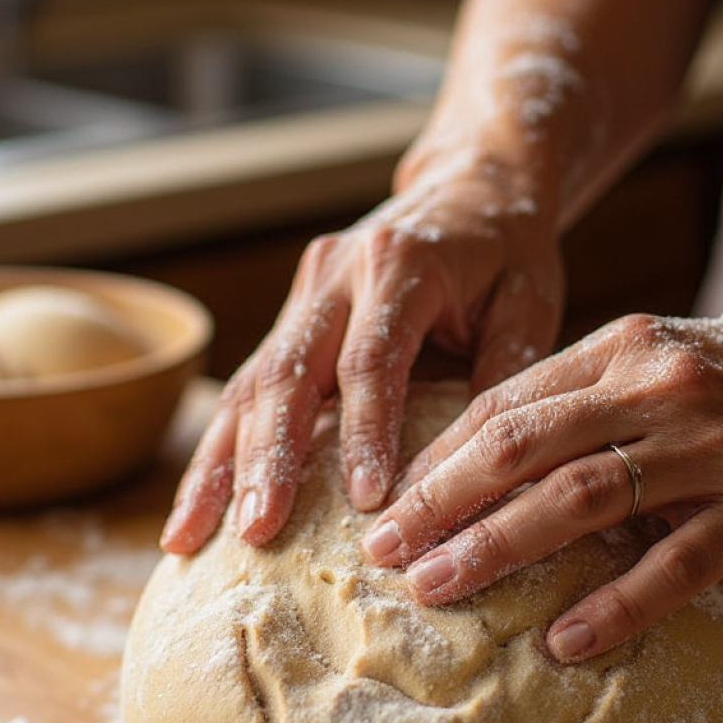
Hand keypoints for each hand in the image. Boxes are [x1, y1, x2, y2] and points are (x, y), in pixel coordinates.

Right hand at [159, 153, 564, 553]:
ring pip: (253, 380)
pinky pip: (252, 380)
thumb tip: (480, 470)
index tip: (366, 503)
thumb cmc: (507, 252)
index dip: (365, 432)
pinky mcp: (296, 309)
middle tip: (257, 531)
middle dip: (268, 457)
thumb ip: (505, 375)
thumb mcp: (530, 303)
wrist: (471, 188)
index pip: (372, 360)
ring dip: (222, 460)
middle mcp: (339, 270)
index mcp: (402, 264)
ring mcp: (308, 287)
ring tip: (192, 534)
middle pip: (291, 371)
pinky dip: (224, 442)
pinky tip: (201, 499)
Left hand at [362, 304, 722, 661]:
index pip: (508, 402)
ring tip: (437, 587)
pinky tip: (563, 640)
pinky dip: (613, 604)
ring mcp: (707, 448)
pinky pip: (672, 565)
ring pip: (579, 499)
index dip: (442, 452)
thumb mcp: (663, 352)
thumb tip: (501, 445)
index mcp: (623, 348)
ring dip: (498, 546)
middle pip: (523, 447)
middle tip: (385, 551)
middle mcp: (654, 389)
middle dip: (442, 500)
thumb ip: (588, 390)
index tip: (396, 497)